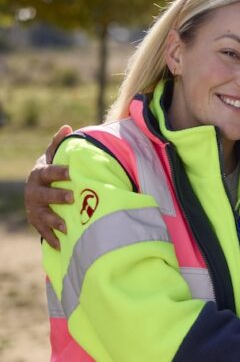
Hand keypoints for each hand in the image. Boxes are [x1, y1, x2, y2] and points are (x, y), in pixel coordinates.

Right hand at [24, 125, 72, 249]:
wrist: (36, 189)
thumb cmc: (50, 172)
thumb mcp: (52, 158)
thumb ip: (58, 145)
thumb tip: (67, 127)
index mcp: (39, 175)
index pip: (48, 172)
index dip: (59, 172)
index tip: (72, 173)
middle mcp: (33, 192)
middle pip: (44, 195)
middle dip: (57, 197)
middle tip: (72, 198)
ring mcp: (33, 209)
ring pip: (42, 216)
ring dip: (54, 221)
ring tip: (67, 226)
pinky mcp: (36, 222)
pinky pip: (43, 232)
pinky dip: (52, 239)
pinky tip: (62, 245)